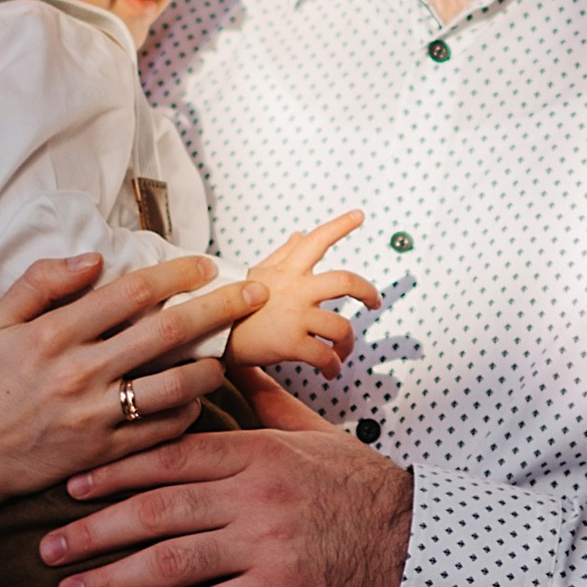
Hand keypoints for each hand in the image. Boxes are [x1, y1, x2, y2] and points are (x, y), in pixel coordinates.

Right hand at [0, 251, 260, 556]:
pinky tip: (195, 399)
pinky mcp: (103, 454)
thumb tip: (93, 259)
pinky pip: (162, 431)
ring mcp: (96, 416)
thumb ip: (39, 283)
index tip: (205, 264)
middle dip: (219, 307)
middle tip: (253, 293)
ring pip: (175, 384)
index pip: (131, 291)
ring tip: (229, 354)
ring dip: (211, 365)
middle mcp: (81, 372)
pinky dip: (187, 413)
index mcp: (54, 334)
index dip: (176, 272)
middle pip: (168, 330)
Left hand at [43, 414, 412, 586]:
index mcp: (254, 450)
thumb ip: (265, 401)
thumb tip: (232, 358)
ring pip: (173, 560)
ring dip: (115, 579)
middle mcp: (253, 493)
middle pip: (156, 509)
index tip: (69, 482)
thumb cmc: (363, 487)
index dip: (113, 469)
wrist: (421, 539)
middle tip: (46, 545)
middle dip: (93, 528)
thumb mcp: (312, 434)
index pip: (168, 456)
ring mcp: (267, 541)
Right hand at [223, 208, 379, 373]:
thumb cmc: (234, 304)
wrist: (211, 334)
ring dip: (348, 344)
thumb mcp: (258, 273)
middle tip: (375, 302)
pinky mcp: (291, 343)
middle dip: (368, 292)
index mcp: (288, 271)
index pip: (316, 240)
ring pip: (342, 327)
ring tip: (343, 352)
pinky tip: (330, 371)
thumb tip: (300, 234)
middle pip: (346, 282)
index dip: (340, 225)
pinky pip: (326, 356)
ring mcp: (295, 316)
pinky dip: (333, 366)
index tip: (359, 215)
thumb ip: (284, 255)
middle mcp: (296, 289)